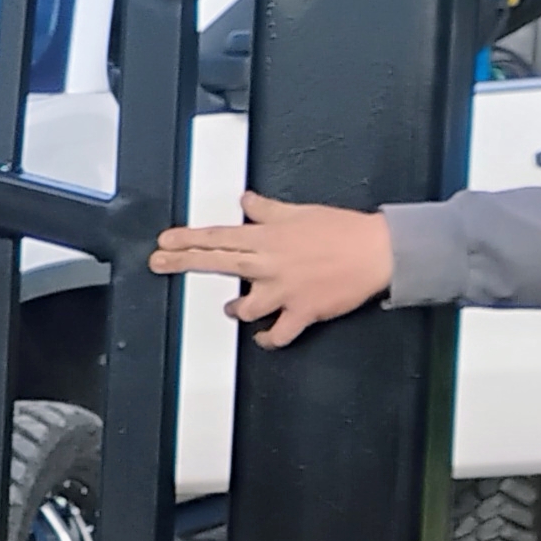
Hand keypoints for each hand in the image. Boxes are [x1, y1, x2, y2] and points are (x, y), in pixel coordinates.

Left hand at [149, 191, 396, 346]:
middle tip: (159, 263)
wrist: (380, 251)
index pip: (220, 236)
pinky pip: (278, 333)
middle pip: (219, 262)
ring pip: (244, 306)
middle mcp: (270, 264)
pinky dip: (268, 338)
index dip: (189, 239)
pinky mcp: (302, 311)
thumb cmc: (345, 231)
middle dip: (185, 262)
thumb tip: (246, 202)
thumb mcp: (301, 212)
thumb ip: (268, 210)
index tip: (165, 241)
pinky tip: (262, 337)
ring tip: (232, 308)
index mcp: (269, 238)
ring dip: (236, 308)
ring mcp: (284, 290)